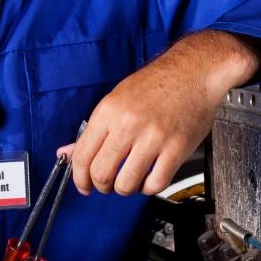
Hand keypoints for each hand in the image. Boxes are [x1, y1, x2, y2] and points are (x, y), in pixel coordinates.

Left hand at [70, 30, 260, 195]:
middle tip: (107, 185)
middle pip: (101, 174)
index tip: (83, 185)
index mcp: (109, 110)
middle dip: (101, 186)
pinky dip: (149, 187)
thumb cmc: (156, 84)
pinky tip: (150, 177)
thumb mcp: (117, 98)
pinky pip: (155, 184)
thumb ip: (93, 130)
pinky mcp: (176, 149)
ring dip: (125, 189)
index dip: (79, 178)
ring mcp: (153, 138)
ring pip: (126, 184)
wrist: (194, 71)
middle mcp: (128, 124)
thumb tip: (66, 151)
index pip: (82, 155)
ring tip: (131, 179)